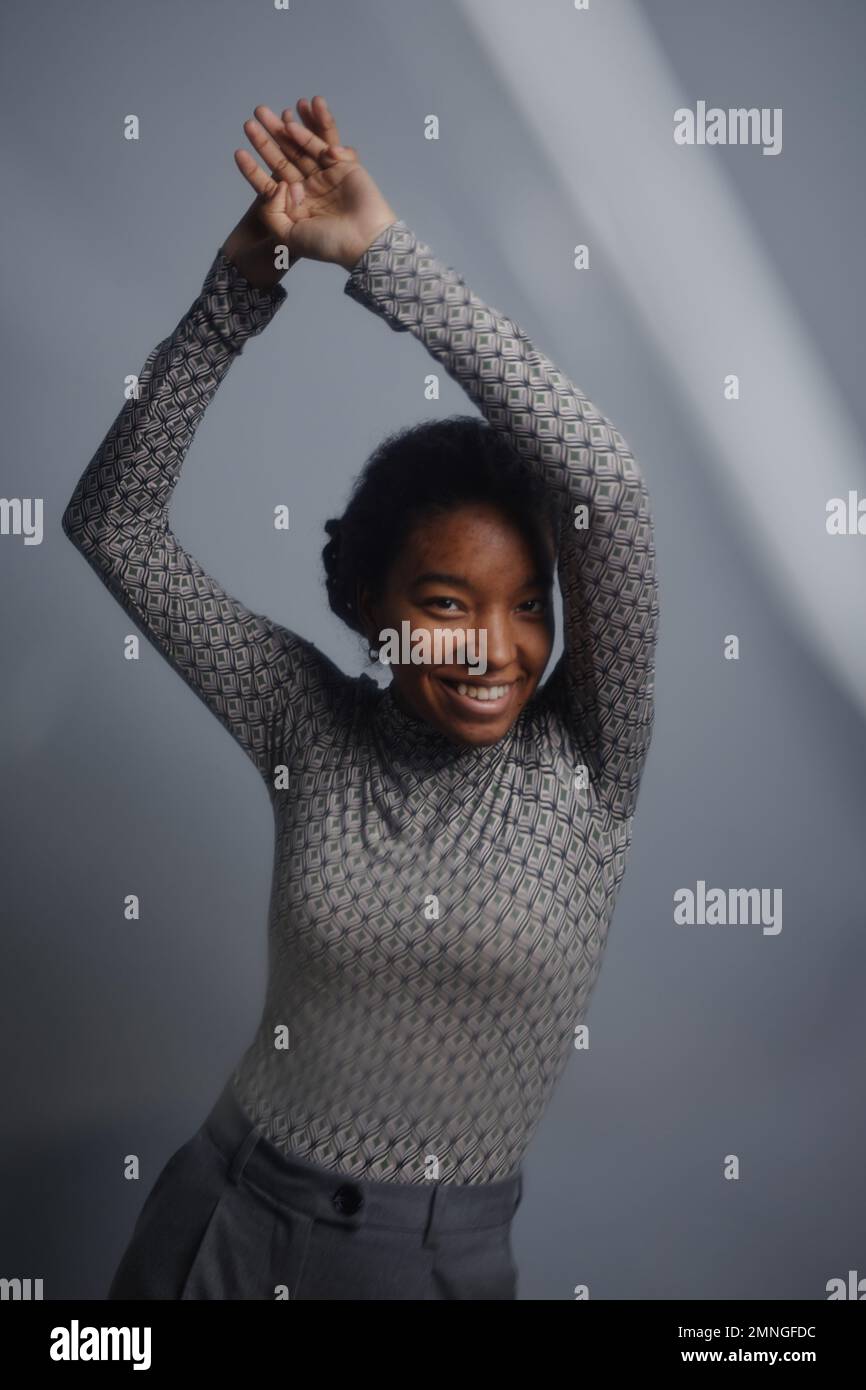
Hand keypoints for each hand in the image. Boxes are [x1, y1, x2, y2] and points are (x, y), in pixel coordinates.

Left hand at [228, 95, 398, 274]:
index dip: (254, 169)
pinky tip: (295, 125)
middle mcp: (310, 190)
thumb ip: (271, 213)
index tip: (238, 152)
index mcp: (296, 208)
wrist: (365, 242)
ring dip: (290, 127)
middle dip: (269, 138)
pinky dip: (312, 134)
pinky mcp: (345, 166)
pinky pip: (326, 146)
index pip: (270, 184)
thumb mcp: (289, 236)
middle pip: (285, 159)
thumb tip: (277, 185)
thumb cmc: (329, 245)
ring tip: (275, 110)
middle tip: (254, 116)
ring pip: (304, 147)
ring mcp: (327, 176)